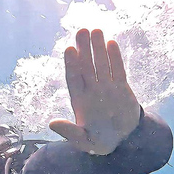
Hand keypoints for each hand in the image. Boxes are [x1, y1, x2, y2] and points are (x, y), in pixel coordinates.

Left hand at [50, 29, 141, 154]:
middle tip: (81, 31)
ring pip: (101, 64)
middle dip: (84, 49)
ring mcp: (106, 87)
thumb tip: (52, 123)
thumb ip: (69, 132)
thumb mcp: (83, 141)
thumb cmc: (98, 142)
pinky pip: (118, 70)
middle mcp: (92, 90)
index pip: (74, 79)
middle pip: (86, 66)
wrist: (121, 142)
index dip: (71, 64)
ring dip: (98, 48)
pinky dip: (115, 58)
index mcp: (79, 101)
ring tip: (96, 30)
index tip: (69, 49)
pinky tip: (111, 43)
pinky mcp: (121, 88)